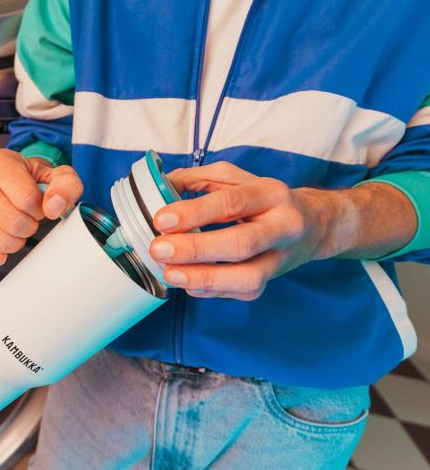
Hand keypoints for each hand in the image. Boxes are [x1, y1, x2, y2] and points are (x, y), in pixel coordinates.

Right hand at [0, 148, 83, 266]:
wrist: (15, 188)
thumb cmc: (35, 183)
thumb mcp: (60, 178)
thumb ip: (66, 186)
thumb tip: (54, 206)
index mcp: (0, 161)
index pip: (27, 199)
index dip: (40, 209)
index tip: (38, 204)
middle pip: (14, 223)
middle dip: (29, 226)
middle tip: (28, 218)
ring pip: (0, 241)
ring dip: (16, 241)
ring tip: (15, 227)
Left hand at [149, 161, 333, 300]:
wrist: (311, 226)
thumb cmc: (262, 200)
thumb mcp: (234, 178)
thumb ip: (197, 179)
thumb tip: (159, 187)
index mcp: (270, 194)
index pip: (232, 202)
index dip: (194, 212)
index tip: (162, 220)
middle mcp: (282, 227)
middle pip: (241, 243)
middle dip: (196, 249)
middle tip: (159, 249)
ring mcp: (280, 258)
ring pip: (247, 277)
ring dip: (204, 278)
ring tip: (170, 273)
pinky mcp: (271, 281)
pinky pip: (241, 292)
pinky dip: (211, 290)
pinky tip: (188, 283)